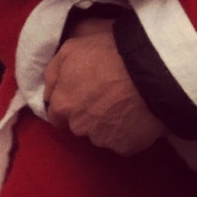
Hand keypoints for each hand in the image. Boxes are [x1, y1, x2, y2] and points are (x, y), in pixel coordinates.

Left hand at [43, 18, 165, 155]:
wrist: (148, 70)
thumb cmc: (107, 54)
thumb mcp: (69, 50)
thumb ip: (53, 74)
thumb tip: (48, 93)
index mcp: (62, 104)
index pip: (56, 116)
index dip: (68, 105)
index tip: (82, 95)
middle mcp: (78, 126)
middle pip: (78, 125)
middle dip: (86, 115)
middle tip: (105, 96)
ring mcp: (102, 139)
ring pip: (99, 135)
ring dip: (106, 124)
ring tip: (122, 104)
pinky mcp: (125, 147)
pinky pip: (121, 142)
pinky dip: (126, 132)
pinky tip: (134, 115)